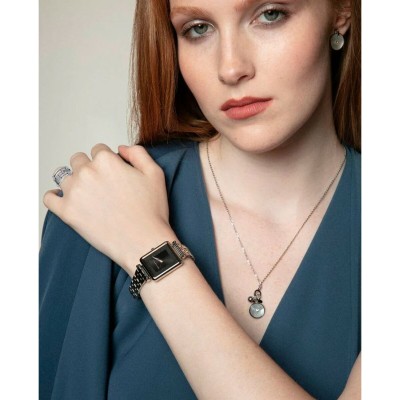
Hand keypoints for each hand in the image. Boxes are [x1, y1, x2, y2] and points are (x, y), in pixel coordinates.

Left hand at [43, 143, 176, 274]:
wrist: (143, 242)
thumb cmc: (150, 211)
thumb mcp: (155, 173)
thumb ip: (138, 153)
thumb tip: (120, 148)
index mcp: (107, 161)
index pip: (98, 150)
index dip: (107, 161)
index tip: (112, 174)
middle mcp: (87, 172)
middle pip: (78, 160)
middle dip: (89, 168)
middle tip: (102, 186)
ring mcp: (74, 192)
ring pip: (64, 176)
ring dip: (74, 182)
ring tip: (88, 196)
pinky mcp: (66, 212)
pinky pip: (49, 198)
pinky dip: (55, 197)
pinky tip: (66, 201)